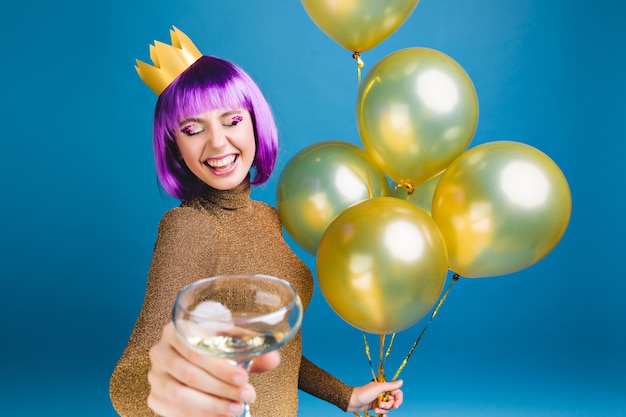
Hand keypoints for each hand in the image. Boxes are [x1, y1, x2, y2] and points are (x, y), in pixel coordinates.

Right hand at [146, 321, 279, 416]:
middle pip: (190, 375)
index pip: (197, 351)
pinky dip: (197, 416)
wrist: (193, 359)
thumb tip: (273, 359)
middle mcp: (160, 351)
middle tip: (246, 395)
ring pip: (181, 396)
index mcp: (176, 330)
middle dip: (222, 389)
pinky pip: (174, 412)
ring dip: (212, 405)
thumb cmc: (214, 348)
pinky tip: (219, 416)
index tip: (244, 377)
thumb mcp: (232, 345)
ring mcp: (155, 376)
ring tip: (236, 408)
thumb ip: (253, 351)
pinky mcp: (154, 397)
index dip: (221, 367)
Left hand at [347, 379, 403, 414]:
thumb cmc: (364, 393)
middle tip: (380, 405)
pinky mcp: (376, 406)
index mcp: (384, 386)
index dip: (398, 399)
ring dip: (384, 410)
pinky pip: (384, 412)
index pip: (397, 392)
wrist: (352, 401)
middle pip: (393, 401)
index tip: (396, 406)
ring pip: (388, 407)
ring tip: (376, 409)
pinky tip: (382, 416)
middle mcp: (383, 393)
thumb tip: (402, 381)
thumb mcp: (378, 388)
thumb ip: (390, 386)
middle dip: (388, 405)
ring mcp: (379, 400)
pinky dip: (383, 414)